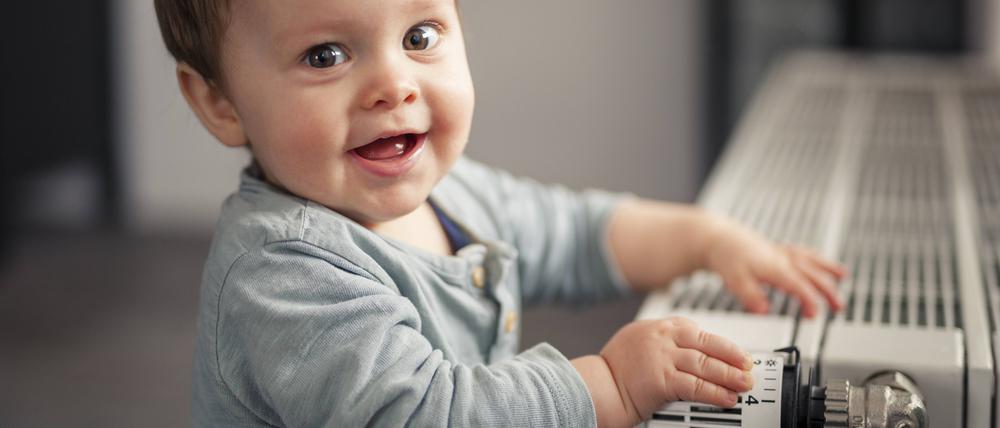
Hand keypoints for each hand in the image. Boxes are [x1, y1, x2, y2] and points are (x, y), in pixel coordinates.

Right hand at [597, 317, 753, 425]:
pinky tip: (727, 398)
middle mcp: (662, 338)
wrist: (597, 385)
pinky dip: (714, 393)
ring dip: (729, 376)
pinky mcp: (661, 380)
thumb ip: (665, 341)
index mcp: (659, 326)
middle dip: (733, 357)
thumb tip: (694, 351)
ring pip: (705, 365)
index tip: (736, 355)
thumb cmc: (616, 368)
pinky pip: (695, 386)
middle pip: (707, 345)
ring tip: (744, 384)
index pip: (699, 332)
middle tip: (749, 368)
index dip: (722, 345)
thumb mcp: (639, 340)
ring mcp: (662, 358)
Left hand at [704, 220, 845, 317]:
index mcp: (773, 267)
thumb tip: (764, 311)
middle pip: (811, 274)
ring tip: (843, 277)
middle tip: (838, 307)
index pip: (797, 285)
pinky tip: (822, 261)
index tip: (815, 315)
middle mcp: (781, 258)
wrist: (718, 238)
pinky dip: (816, 257)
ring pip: (810, 260)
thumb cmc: (727, 258)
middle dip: (827, 290)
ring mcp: (781, 253)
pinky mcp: (778, 249)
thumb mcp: (734, 281)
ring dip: (827, 269)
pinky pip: (802, 252)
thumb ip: (750, 296)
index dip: (809, 301)